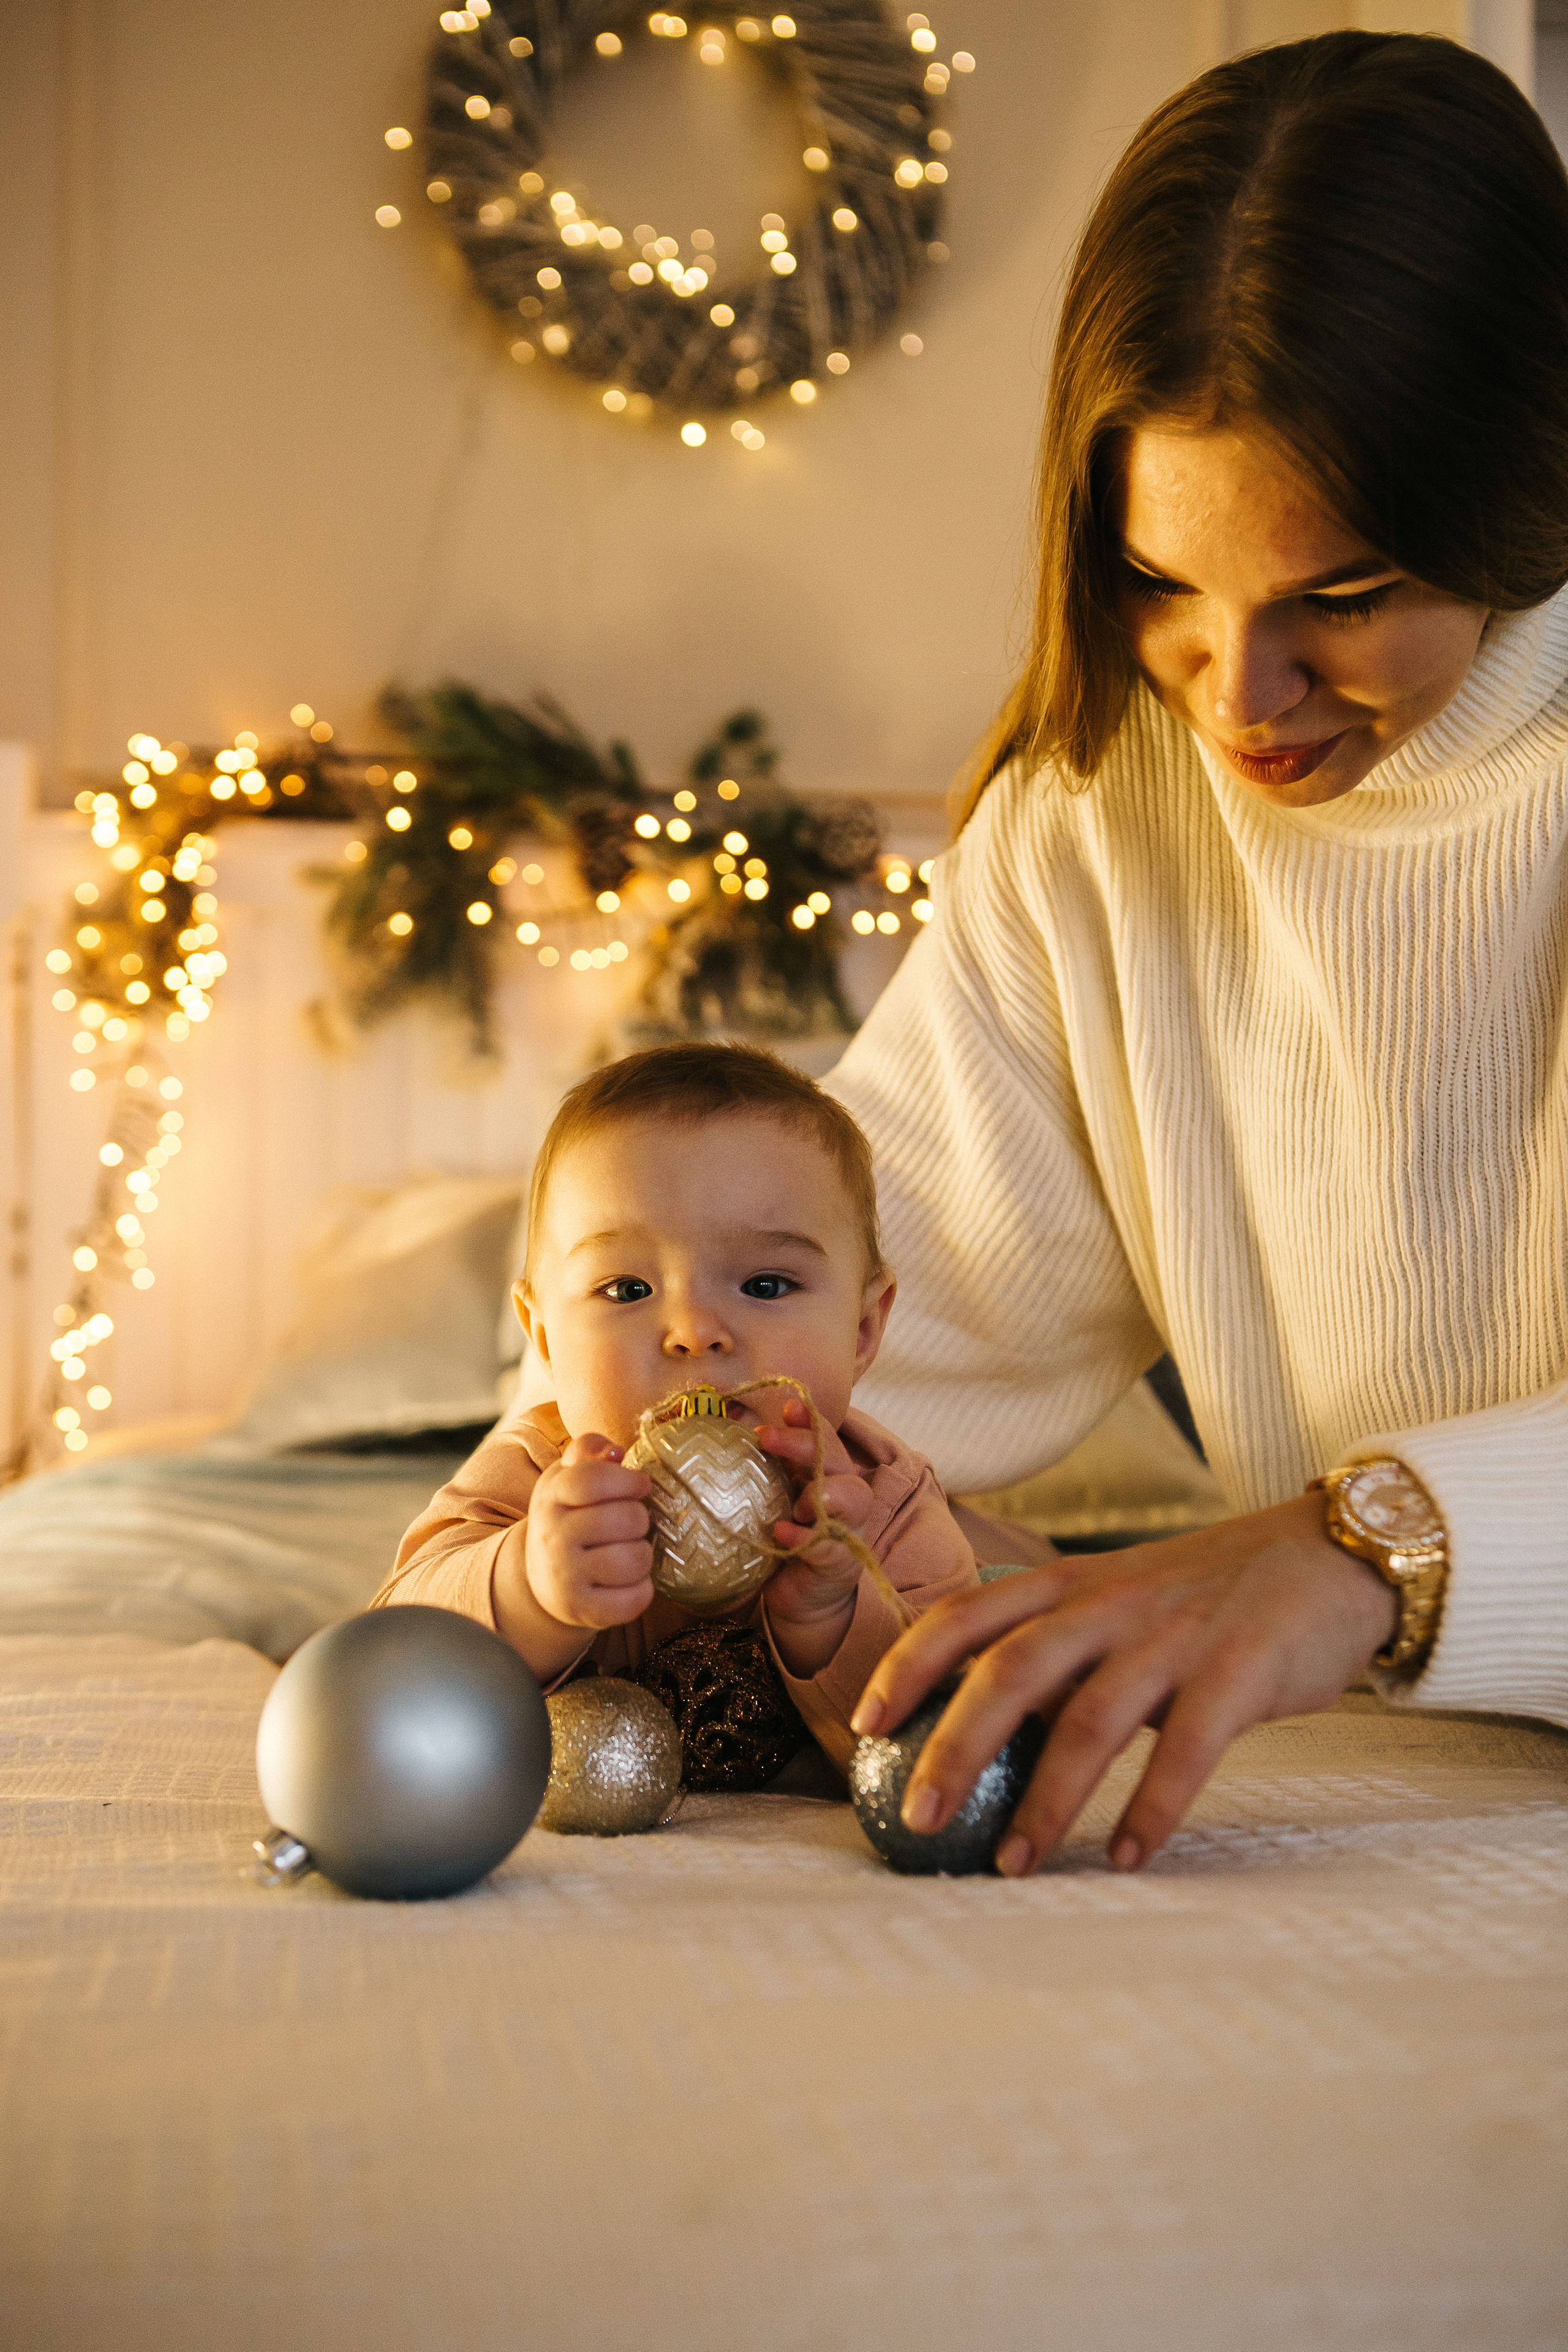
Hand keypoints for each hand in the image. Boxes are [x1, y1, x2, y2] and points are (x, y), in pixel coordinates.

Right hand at [496, 1437, 651, 1680]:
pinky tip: (630, 1582)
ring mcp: (565, 1576)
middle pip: (626, 1519)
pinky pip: (634, 1599)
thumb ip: (588, 1451)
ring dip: (643, 1554)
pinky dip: (642, 1590)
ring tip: (630, 1551)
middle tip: (630, 1524)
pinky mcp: (581, 1610)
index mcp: (551, 1496)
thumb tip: (616, 1452)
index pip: (592, 1479)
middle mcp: (553, 1536)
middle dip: (640, 1519)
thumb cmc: (568, 1517)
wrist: (543, 1578)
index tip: (641, 1485)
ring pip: (635, 1559)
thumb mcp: (567, 1477)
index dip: (628, 1480)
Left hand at [756, 1398, 876, 1676]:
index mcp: (820, 1473)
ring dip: (823, 1491)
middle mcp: (840, 1493)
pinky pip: (828, 1544)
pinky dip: (806, 1538)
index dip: (807, 1419)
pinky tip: (782, 1535)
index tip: (788, 1407)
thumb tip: (705, 1433)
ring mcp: (845, 1526)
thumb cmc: (779, 1541)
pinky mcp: (840, 1560)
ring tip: (797, 1500)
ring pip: (853, 1496)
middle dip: (803, 1443)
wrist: (800, 1598)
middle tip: (767, 1437)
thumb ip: (751, 1473)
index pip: (821, 1436)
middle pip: (834, 1457)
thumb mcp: (765, 1501)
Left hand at [848, 1493, 1396, 1874]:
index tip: (864, 1725)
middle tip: (917, 1821)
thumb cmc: (1208, 1596)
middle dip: (953, 1747)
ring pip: (1089, 1718)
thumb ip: (1058, 1653)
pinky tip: (1124, 1858)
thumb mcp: (1118, 1604)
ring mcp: (1174, 1634)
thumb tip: (981, 1733)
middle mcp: (1109, 1603)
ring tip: (1013, 1866)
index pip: (964, 1614)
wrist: (1328, 1554)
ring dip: (1046, 1800)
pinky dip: (1151, 1807)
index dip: (908, 1666)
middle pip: (1009, 1671)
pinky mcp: (1241, 1668)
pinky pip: (1186, 1747)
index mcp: (1069, 1585)